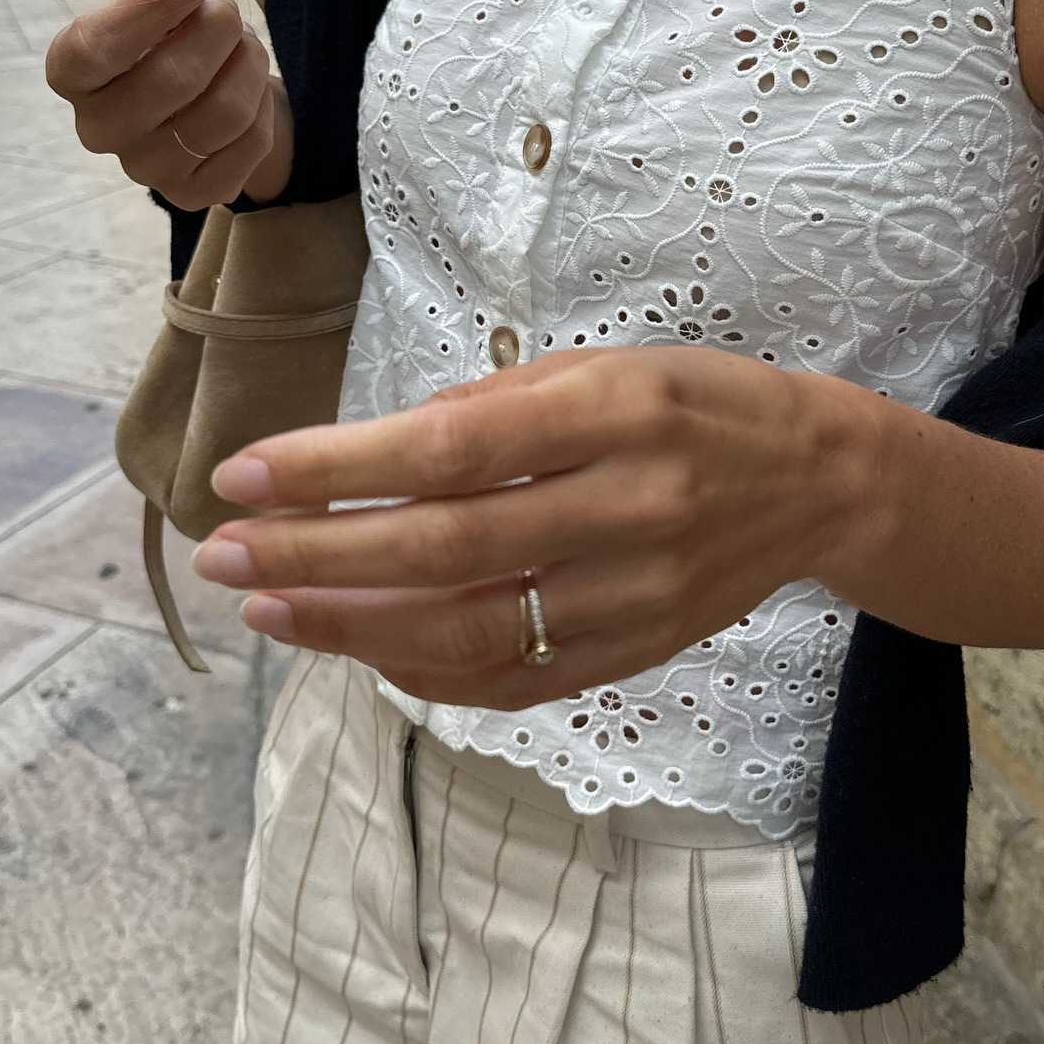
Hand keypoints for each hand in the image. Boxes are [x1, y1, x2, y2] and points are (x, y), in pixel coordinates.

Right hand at [45, 0, 292, 209]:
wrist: (223, 102)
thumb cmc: (180, 43)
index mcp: (74, 75)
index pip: (94, 48)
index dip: (153, 4)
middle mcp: (98, 129)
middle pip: (169, 80)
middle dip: (217, 31)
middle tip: (230, 10)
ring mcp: (147, 169)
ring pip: (219, 111)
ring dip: (249, 64)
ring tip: (247, 45)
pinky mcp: (195, 194)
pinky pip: (248, 143)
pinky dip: (263, 106)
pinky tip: (253, 91)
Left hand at [193, 348, 877, 708]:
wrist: (820, 481)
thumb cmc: (701, 403)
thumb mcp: (608, 362)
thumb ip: (497, 405)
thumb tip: (384, 449)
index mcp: (616, 413)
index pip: (450, 453)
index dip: (336, 471)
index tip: (246, 476)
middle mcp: (628, 509)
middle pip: (444, 552)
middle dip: (316, 558)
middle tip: (222, 555)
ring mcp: (635, 596)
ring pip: (470, 632)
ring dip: (351, 627)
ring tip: (266, 608)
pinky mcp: (638, 652)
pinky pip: (515, 681)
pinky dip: (427, 673)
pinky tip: (361, 649)